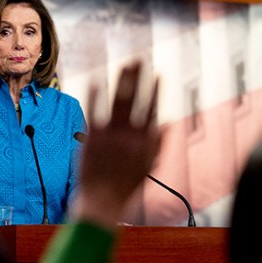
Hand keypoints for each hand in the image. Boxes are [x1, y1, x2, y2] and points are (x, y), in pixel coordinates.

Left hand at [73, 62, 160, 227]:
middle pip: (136, 101)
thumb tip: (169, 123)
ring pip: (118, 102)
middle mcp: (129, 136)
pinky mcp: (93, 139)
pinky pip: (95, 112)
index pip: (153, 109)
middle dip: (139, 78)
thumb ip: (159, 145)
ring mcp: (111, 136)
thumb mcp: (148, 168)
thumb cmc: (125, 188)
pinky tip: (97, 80)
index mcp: (145, 142)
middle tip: (140, 60)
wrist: (102, 202)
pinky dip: (97, 96)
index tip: (159, 74)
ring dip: (122, 81)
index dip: (156, 91)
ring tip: (125, 65)